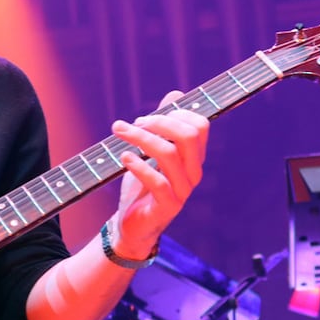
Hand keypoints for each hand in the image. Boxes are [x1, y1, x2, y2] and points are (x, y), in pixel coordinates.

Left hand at [107, 95, 208, 256]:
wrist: (132, 225)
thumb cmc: (142, 186)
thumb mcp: (151, 152)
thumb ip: (163, 125)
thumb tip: (176, 93)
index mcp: (193, 157)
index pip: (200, 125)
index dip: (175, 113)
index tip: (146, 118)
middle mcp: (193, 172)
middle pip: (189, 135)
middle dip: (158, 122)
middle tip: (133, 124)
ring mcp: (183, 191)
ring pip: (169, 154)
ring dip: (140, 138)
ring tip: (119, 133)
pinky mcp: (168, 206)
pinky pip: (158, 181)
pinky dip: (138, 165)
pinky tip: (124, 157)